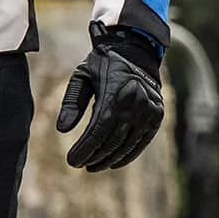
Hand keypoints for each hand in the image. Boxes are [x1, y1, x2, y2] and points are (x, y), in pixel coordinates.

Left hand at [55, 21, 163, 171]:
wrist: (136, 52)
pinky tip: (113, 162)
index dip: (85, 149)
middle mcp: (135, 103)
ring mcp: (148, 111)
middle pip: (111, 141)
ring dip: (108, 159)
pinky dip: (127, 156)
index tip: (72, 161)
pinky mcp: (156, 117)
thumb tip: (62, 130)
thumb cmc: (104, 64)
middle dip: (94, 156)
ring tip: (93, 165)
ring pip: (126, 145)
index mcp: (115, 92)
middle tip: (81, 164)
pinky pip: (141, 143)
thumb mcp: (83, 75)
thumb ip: (72, 101)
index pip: (98, 131)